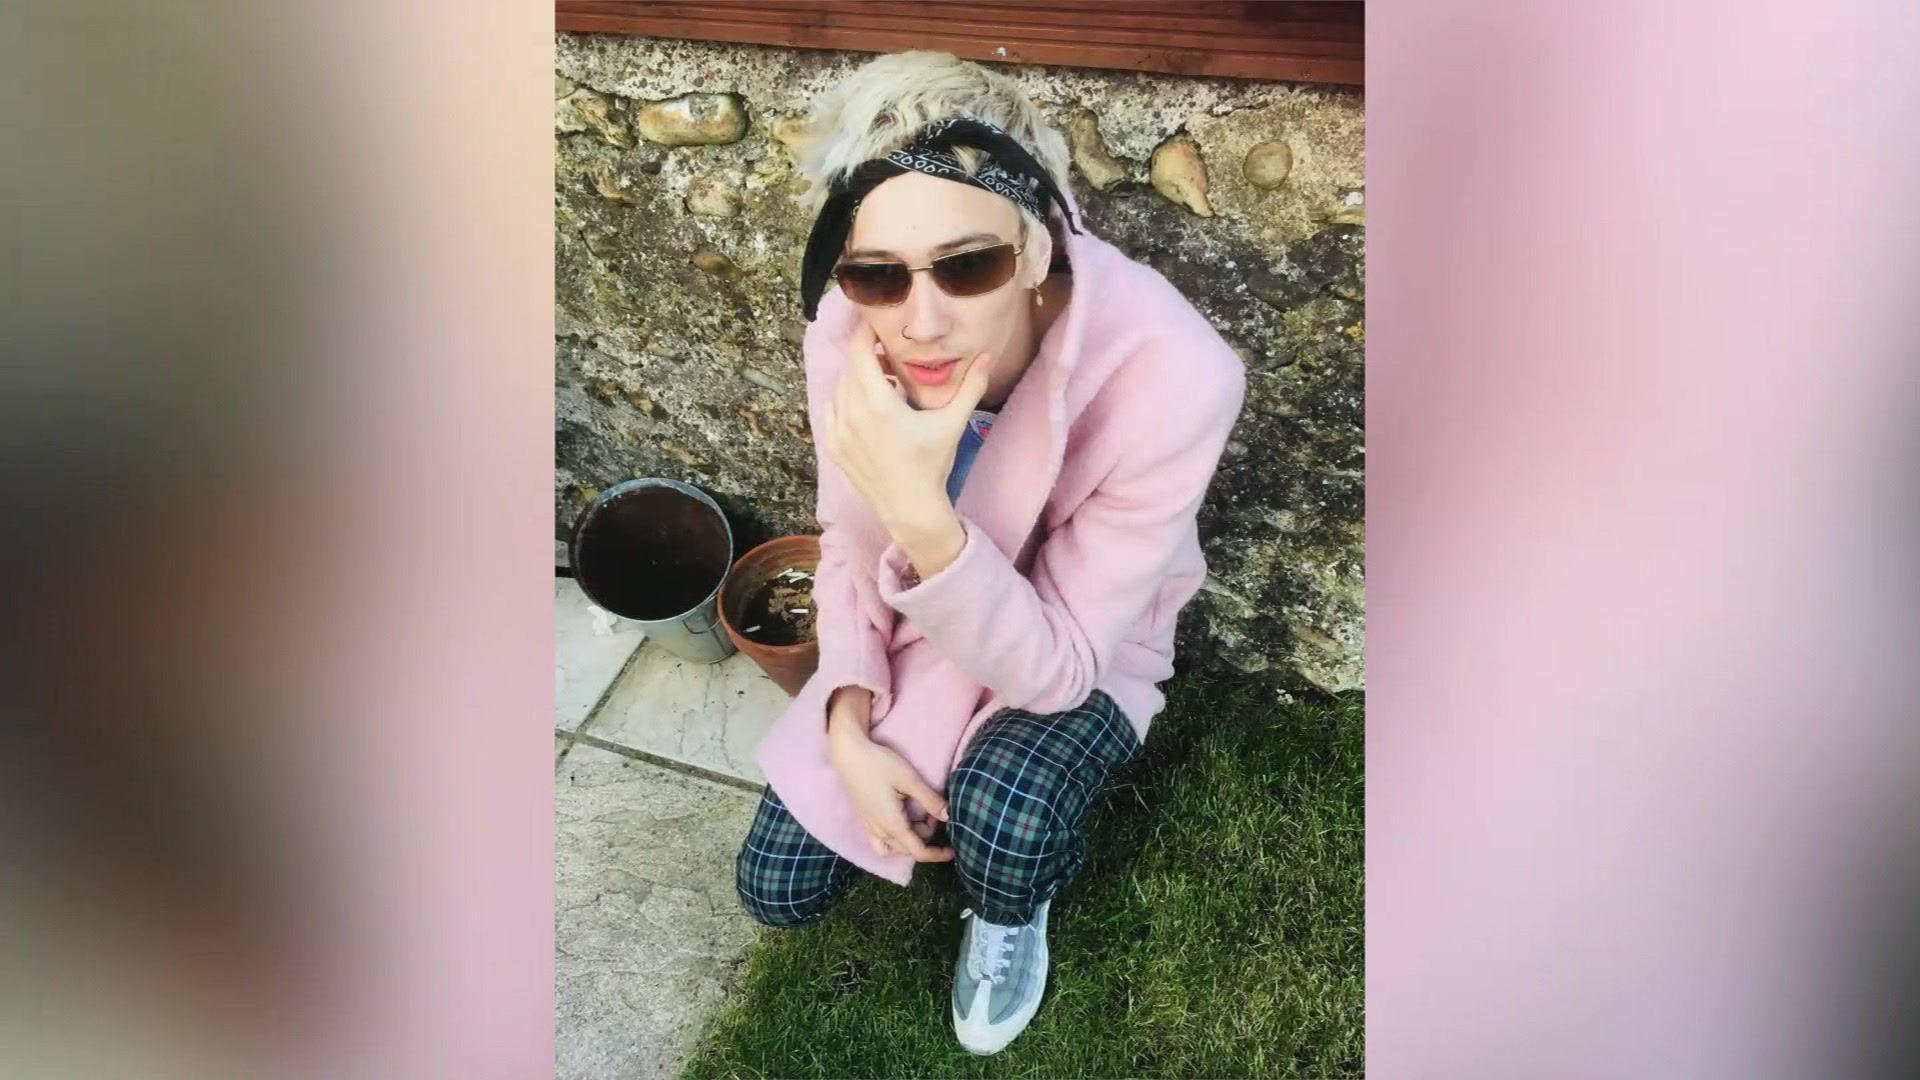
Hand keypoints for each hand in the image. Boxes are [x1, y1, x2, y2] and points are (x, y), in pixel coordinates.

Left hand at [819, 321, 992, 532]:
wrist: (910, 508)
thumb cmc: (932, 464)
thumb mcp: (952, 424)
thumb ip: (970, 387)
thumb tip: (986, 356)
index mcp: (878, 404)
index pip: (859, 351)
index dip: (866, 333)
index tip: (879, 328)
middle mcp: (852, 413)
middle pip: (852, 368)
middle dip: (869, 359)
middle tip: (891, 362)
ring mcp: (838, 430)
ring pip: (840, 388)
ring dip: (857, 381)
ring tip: (882, 388)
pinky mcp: (833, 445)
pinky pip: (831, 410)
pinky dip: (845, 402)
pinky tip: (866, 411)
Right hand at [826, 708, 952, 862]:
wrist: (848, 754)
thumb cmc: (879, 764)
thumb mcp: (910, 780)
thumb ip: (930, 800)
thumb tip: (949, 816)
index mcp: (892, 825)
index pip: (918, 851)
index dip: (937, 854)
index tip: (952, 851)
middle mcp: (879, 831)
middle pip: (908, 848)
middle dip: (925, 834)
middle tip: (932, 809)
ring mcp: (868, 827)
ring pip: (893, 848)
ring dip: (909, 839)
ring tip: (917, 817)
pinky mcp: (863, 819)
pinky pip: (880, 842)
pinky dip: (893, 840)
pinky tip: (899, 821)